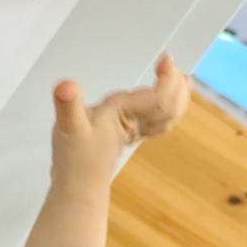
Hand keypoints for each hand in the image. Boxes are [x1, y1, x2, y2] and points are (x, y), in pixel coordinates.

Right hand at [49, 54, 188, 194]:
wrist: (78, 188)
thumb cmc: (74, 159)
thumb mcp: (68, 127)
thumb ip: (67, 105)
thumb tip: (65, 86)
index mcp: (124, 114)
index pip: (159, 97)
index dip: (168, 77)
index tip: (165, 58)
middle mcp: (134, 122)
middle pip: (170, 105)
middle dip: (176, 84)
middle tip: (169, 63)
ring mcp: (134, 131)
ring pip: (169, 115)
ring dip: (178, 97)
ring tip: (181, 78)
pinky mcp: (127, 136)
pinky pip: (158, 122)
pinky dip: (168, 109)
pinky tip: (166, 101)